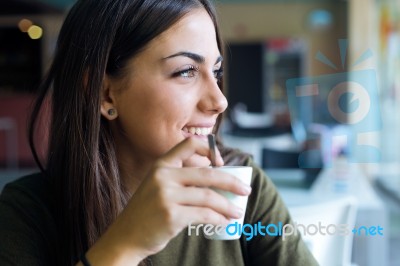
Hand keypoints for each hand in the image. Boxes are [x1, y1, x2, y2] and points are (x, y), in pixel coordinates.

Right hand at [85, 137, 251, 264]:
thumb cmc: (147, 211)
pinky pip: (204, 215)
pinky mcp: (171, 215)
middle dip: (231, 182)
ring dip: (228, 205)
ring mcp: (166, 195)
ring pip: (209, 197)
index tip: (222, 163)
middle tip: (246, 190)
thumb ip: (179, 178)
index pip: (189, 144)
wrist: (126, 236)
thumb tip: (215, 179)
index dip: (210, 149)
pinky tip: (224, 223)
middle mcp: (163, 176)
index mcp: (161, 165)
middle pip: (207, 173)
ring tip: (237, 212)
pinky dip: (218, 219)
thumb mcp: (157, 186)